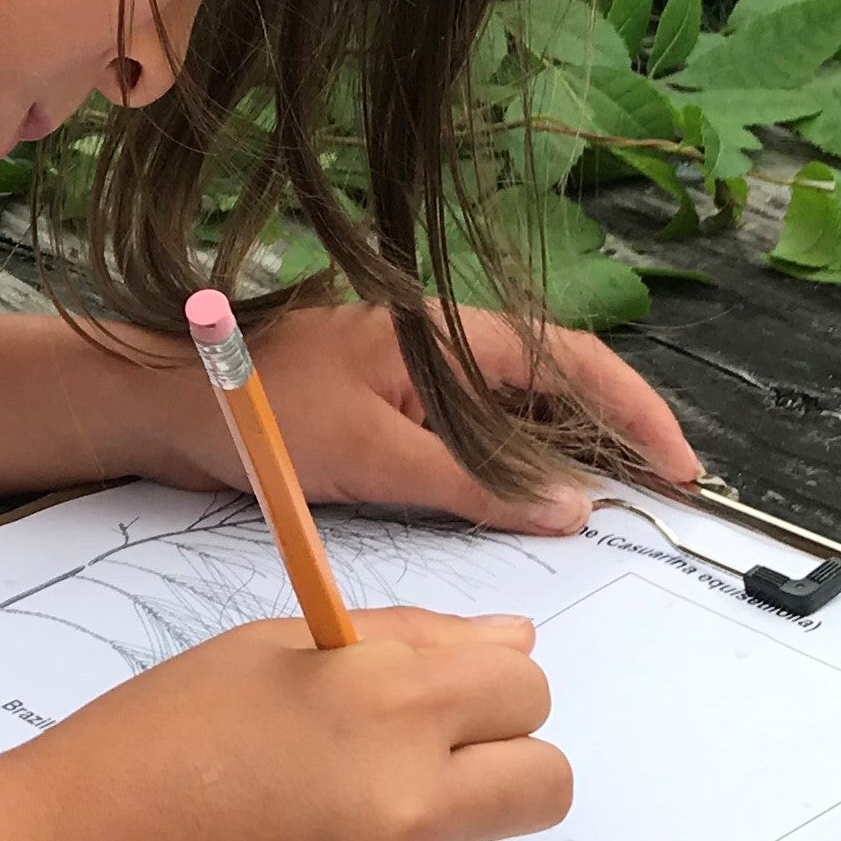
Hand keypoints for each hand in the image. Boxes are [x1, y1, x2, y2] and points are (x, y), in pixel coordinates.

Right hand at [22, 609, 567, 840]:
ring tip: (306, 810)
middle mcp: (412, 806)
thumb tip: (515, 643)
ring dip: (427, 822)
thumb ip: (407, 642)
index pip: (527, 688)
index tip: (437, 691)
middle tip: (419, 754)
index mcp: (388, 707)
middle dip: (504, 761)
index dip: (486, 685)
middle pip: (546, 782)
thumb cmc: (146, 744)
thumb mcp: (269, 653)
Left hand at [124, 299, 699, 536]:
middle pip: (557, 383)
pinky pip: (474, 437)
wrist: (159, 402)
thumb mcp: (370, 456)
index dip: (634, 412)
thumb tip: (567, 509)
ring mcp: (417, 377)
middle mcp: (440, 344)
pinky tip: (536, 508)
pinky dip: (513, 470)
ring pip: (518, 414)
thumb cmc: (254, 409)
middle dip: (618, 433)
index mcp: (443, 331)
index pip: (570, 360)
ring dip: (569, 457)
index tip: (681, 467)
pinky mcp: (392, 411)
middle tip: (668, 495)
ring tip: (623, 504)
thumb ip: (470, 484)